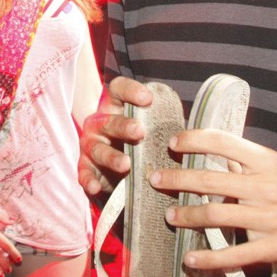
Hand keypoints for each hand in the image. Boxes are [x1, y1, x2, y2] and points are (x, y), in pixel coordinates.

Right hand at [78, 76, 153, 195]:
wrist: (112, 165)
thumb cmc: (135, 140)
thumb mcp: (145, 127)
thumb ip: (159, 124)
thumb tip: (192, 130)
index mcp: (113, 106)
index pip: (118, 90)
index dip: (130, 91)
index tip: (148, 98)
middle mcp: (99, 123)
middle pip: (109, 121)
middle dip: (123, 126)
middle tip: (140, 131)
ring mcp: (90, 145)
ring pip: (98, 149)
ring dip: (111, 156)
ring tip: (126, 164)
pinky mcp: (85, 167)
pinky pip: (84, 173)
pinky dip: (89, 180)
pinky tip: (96, 187)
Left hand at [153, 129, 276, 268]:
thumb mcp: (275, 169)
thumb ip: (244, 162)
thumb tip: (208, 150)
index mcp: (266, 162)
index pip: (223, 141)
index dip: (194, 140)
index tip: (174, 144)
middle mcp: (266, 187)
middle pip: (211, 179)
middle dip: (178, 179)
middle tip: (156, 179)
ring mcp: (269, 218)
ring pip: (217, 214)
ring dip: (187, 215)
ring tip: (170, 216)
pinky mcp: (274, 247)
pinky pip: (235, 254)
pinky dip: (209, 258)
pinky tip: (191, 258)